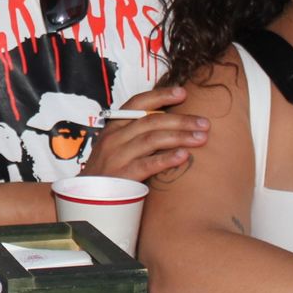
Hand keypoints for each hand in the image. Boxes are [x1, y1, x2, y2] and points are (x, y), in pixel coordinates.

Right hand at [83, 86, 207, 183]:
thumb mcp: (117, 145)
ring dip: (180, 136)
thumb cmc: (109, 170)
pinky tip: (184, 156)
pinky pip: (148, 164)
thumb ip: (137, 132)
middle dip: (181, 120)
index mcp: (114, 127)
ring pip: (152, 139)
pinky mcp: (122, 176)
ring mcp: (117, 156)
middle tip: (205, 123)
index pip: (137, 103)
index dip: (160, 96)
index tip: (183, 93)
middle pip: (151, 121)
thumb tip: (171, 120)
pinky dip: (167, 158)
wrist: (87, 200)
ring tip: (202, 138)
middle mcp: (114, 138)